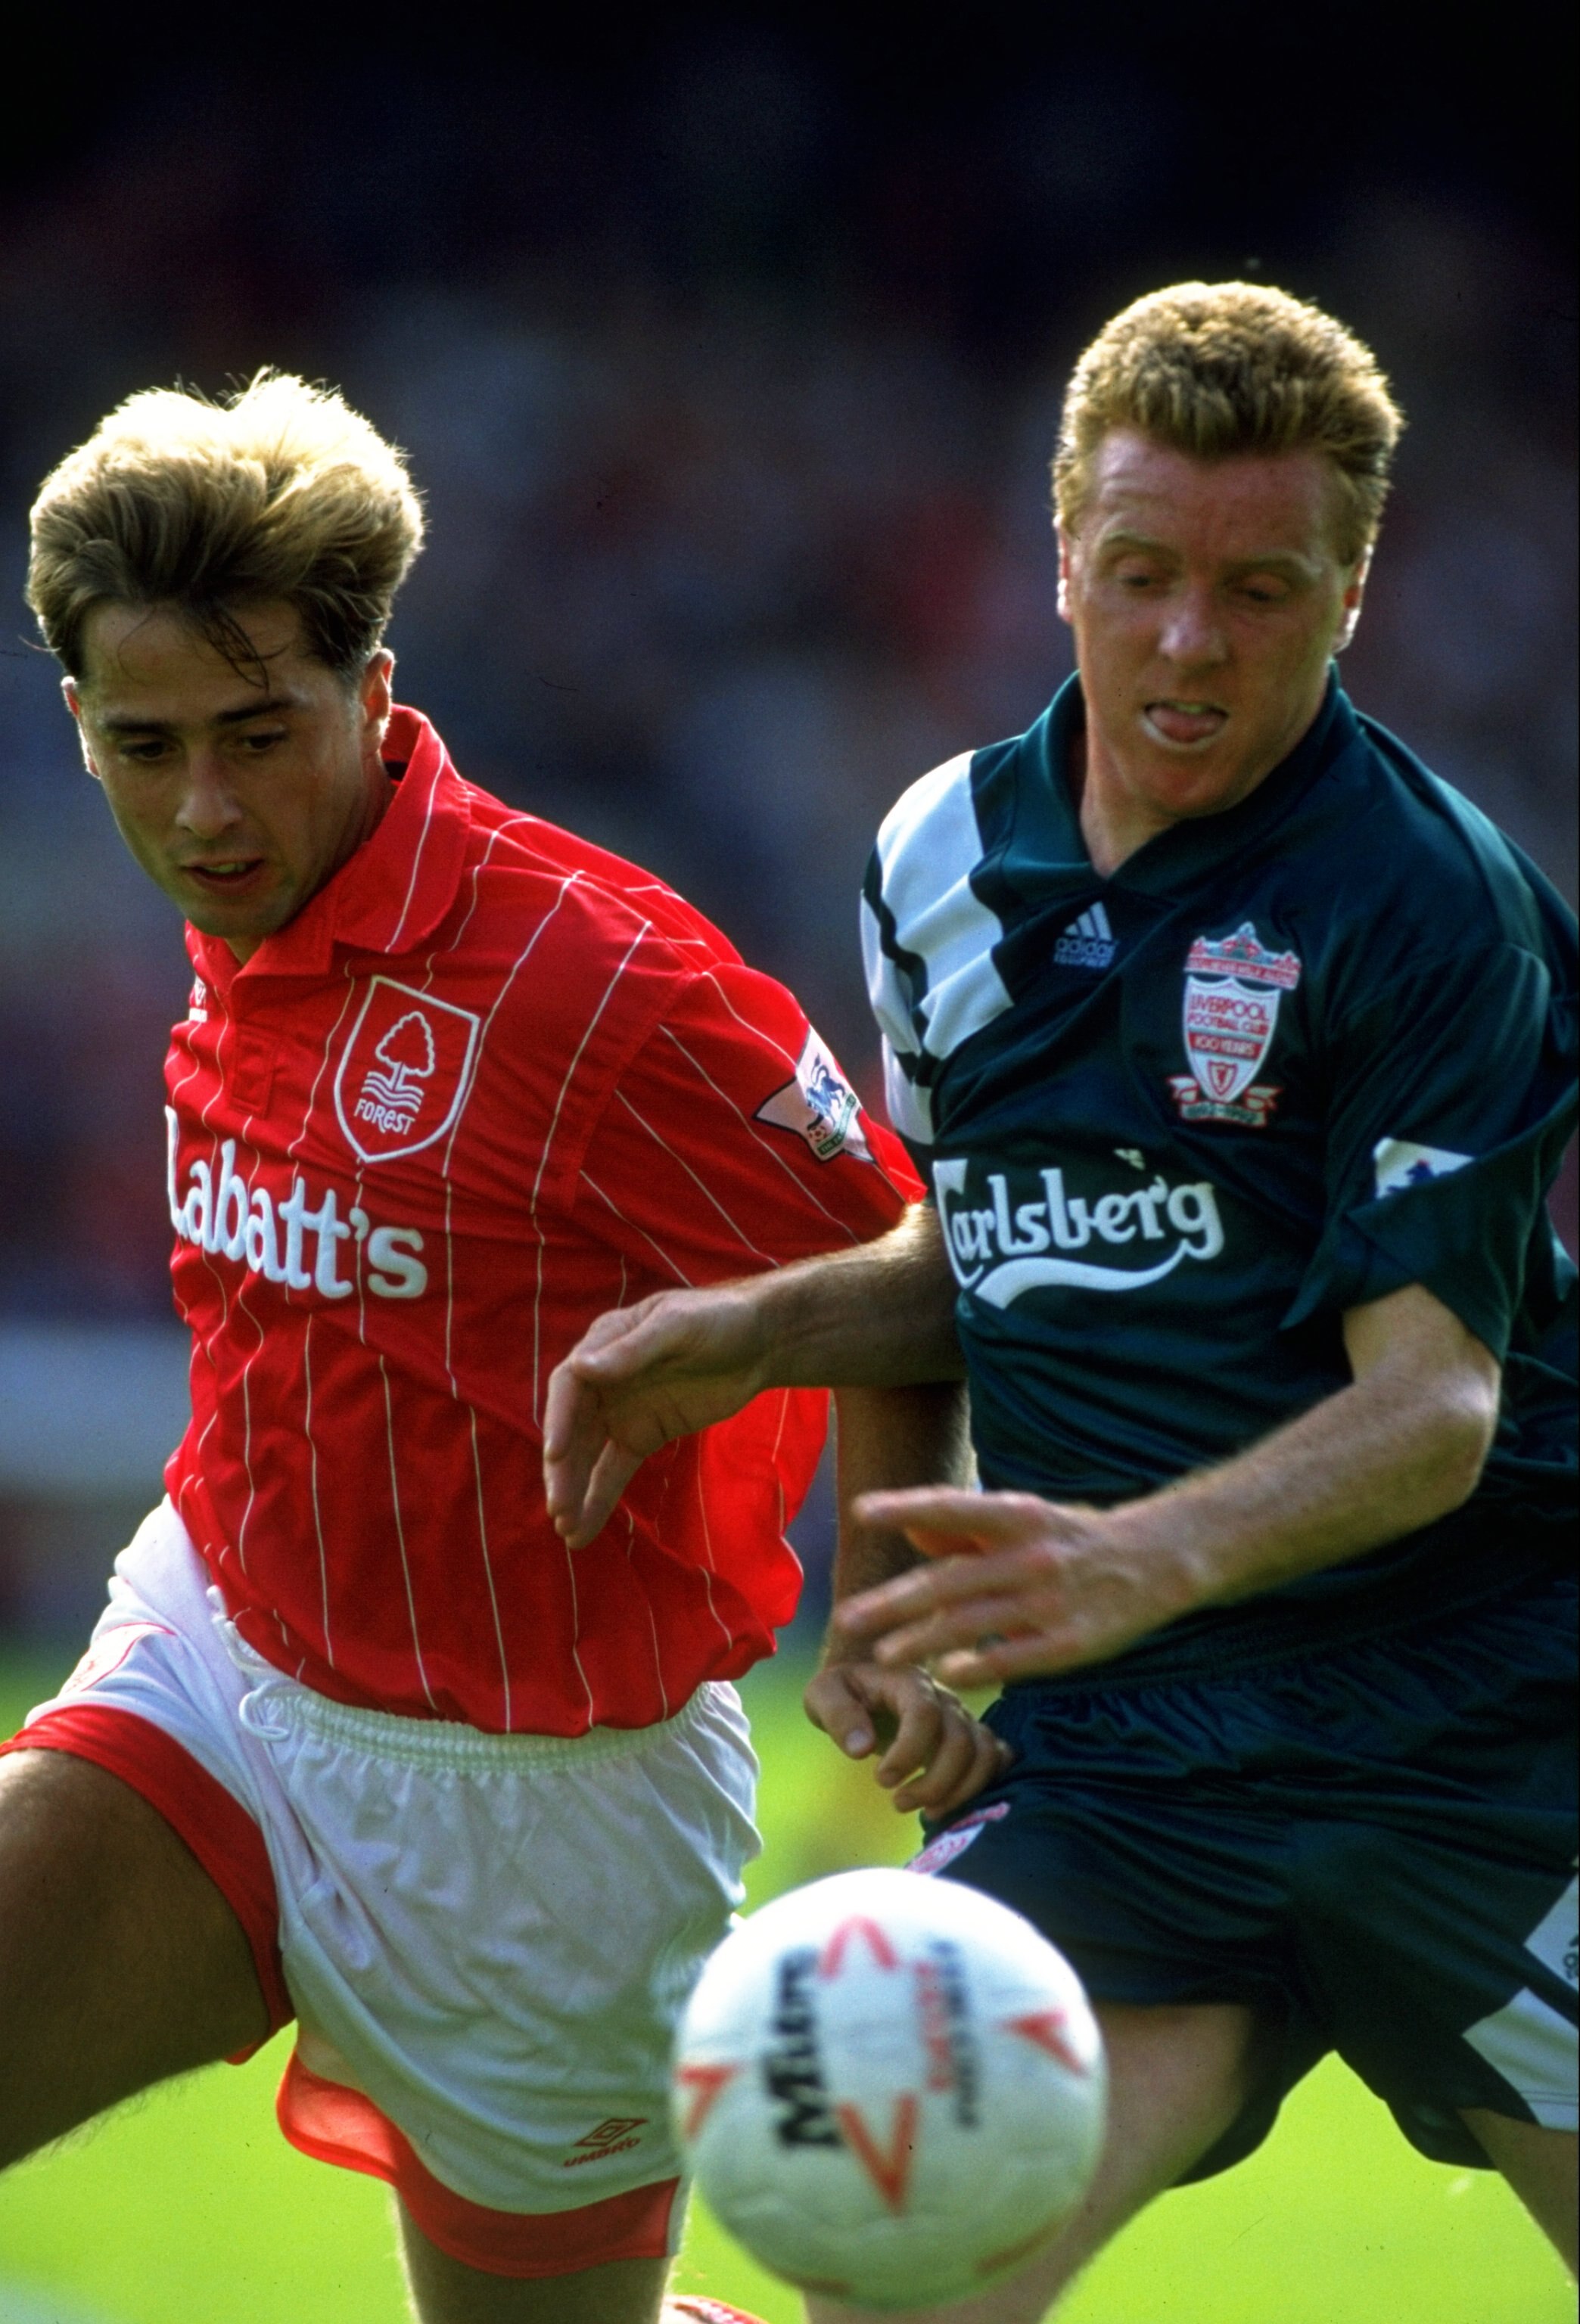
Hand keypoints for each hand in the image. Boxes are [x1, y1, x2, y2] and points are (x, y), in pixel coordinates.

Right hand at [543, 1286, 769, 1547]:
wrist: (761, 1341)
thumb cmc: (718, 1319)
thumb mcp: (678, 1326)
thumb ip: (632, 1349)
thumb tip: (580, 1366)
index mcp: (605, 1343)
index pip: (571, 1385)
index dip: (561, 1419)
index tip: (557, 1454)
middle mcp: (604, 1379)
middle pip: (574, 1428)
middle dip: (564, 1470)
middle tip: (558, 1508)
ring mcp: (621, 1410)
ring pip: (589, 1455)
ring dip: (575, 1490)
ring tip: (566, 1530)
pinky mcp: (643, 1434)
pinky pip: (614, 1469)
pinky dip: (599, 1497)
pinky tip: (583, 1529)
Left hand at [803, 1659, 1011, 1817]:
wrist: (865, 1679)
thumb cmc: (843, 1688)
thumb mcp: (823, 1694)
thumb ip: (838, 1715)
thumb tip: (861, 1749)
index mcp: (908, 1680)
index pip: (924, 1714)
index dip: (907, 1753)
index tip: (882, 1780)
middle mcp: (943, 1696)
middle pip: (961, 1741)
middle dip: (933, 1782)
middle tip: (898, 1803)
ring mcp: (961, 1716)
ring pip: (984, 1753)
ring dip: (960, 1790)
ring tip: (927, 1812)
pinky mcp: (969, 1736)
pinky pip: (996, 1758)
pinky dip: (983, 1784)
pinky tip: (950, 1804)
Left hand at [829, 1488, 1196, 1686]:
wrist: (1159, 1560)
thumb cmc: (1075, 1538)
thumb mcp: (1026, 1518)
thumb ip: (966, 1529)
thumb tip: (910, 1531)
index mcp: (1020, 1516)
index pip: (953, 1508)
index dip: (906, 1508)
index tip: (862, 1512)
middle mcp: (1031, 1555)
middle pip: (949, 1580)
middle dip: (894, 1601)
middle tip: (847, 1619)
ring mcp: (1050, 1602)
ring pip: (972, 1623)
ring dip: (922, 1640)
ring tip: (884, 1654)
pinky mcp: (1069, 1643)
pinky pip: (1011, 1658)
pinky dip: (976, 1665)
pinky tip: (946, 1673)